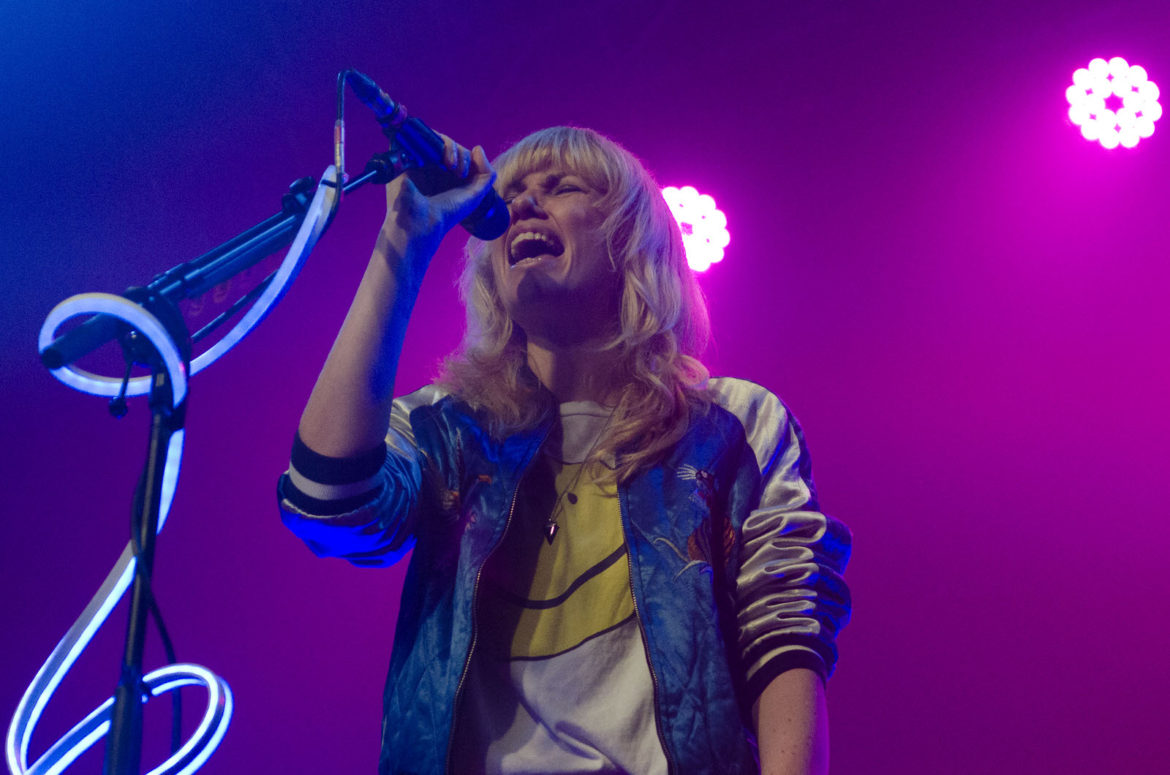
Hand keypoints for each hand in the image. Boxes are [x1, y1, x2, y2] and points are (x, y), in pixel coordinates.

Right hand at [381, 135, 494, 255]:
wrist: (422, 221)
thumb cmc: (447, 212)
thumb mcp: (475, 194)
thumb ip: (486, 173)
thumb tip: (477, 147)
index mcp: (448, 175)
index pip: (460, 154)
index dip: (467, 158)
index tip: (464, 175)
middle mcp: (433, 166)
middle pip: (450, 145)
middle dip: (460, 154)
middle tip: (459, 173)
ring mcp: (420, 161)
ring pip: (437, 139)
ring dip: (449, 147)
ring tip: (451, 166)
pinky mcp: (406, 157)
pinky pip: (419, 137)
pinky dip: (433, 141)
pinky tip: (438, 159)